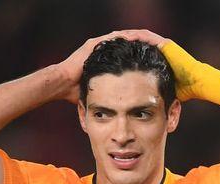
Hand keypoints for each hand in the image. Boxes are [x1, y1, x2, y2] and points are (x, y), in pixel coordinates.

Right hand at [56, 29, 170, 103]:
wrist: (62, 85)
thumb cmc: (76, 92)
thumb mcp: (99, 93)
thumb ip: (109, 97)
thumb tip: (121, 112)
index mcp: (105, 62)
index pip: (127, 56)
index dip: (140, 57)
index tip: (152, 61)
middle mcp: (103, 51)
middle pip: (128, 45)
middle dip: (142, 46)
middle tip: (157, 49)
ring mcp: (99, 46)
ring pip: (124, 38)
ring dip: (139, 39)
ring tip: (153, 42)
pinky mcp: (96, 44)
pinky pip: (116, 36)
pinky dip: (129, 36)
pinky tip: (140, 38)